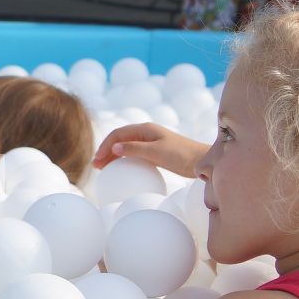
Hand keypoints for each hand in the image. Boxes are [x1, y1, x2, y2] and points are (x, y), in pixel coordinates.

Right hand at [93, 122, 209, 177]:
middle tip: (97, 166)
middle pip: (119, 139)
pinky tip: (122, 169)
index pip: (117, 134)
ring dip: (113, 156)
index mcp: (145, 129)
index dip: (105, 146)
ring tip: (105, 168)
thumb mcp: (156, 152)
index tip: (97, 161)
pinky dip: (124, 159)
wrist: (202, 161)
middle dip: (106, 150)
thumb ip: (134, 149)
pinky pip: (134, 154)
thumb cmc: (181, 155)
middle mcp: (146, 133)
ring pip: (126, 146)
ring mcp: (150, 142)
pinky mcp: (156, 152)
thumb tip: (114, 147)